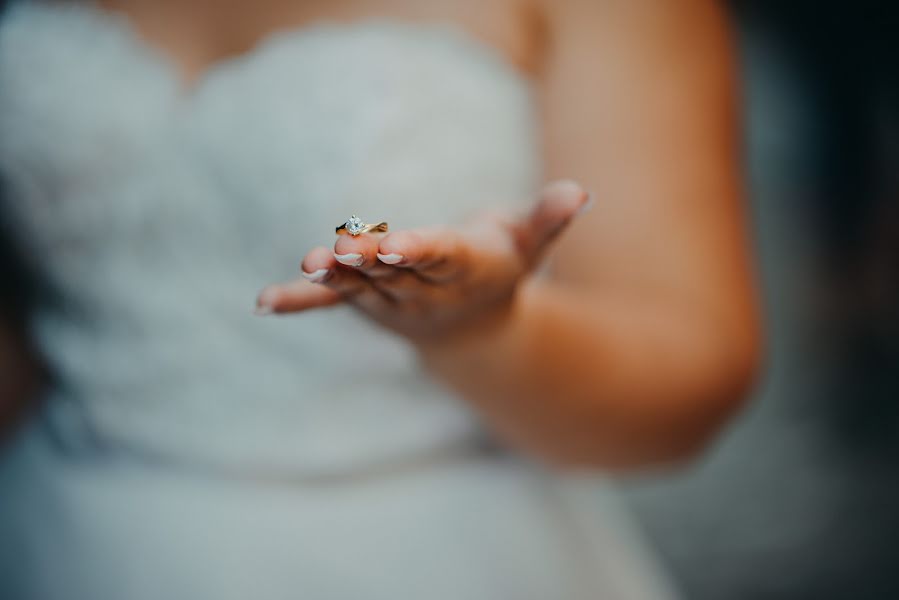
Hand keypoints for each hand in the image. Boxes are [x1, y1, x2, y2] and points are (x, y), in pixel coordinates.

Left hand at [254, 180, 591, 344]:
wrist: (471, 331)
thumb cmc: (502, 269)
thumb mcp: (531, 244)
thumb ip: (549, 219)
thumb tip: (580, 191)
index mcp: (467, 270)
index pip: (442, 259)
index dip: (420, 251)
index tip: (398, 244)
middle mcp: (427, 292)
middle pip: (396, 274)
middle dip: (370, 262)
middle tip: (342, 248)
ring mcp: (393, 301)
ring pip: (363, 287)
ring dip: (335, 278)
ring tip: (309, 264)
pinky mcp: (367, 302)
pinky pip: (332, 303)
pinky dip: (301, 302)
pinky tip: (265, 302)